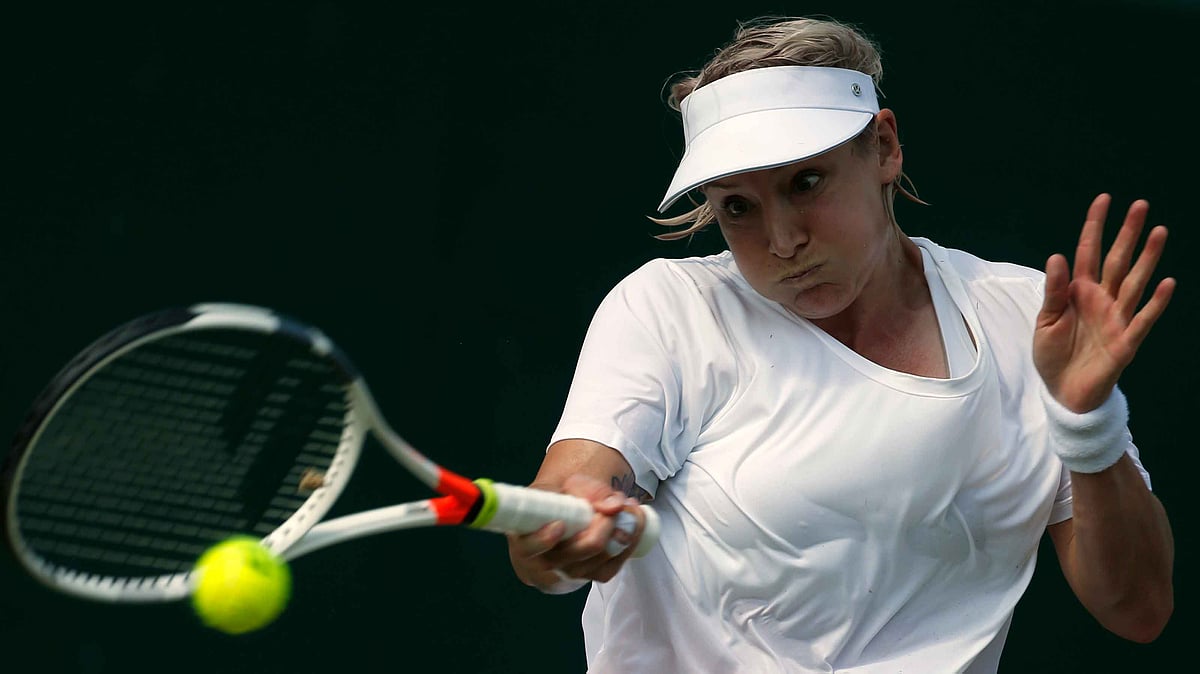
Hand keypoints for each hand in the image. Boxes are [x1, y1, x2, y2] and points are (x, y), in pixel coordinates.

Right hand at [506, 474, 642, 593]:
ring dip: (624, 530)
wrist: (566, 522)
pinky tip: (634, 523)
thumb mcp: (566, 488)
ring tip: (630, 505)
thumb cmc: (559, 504)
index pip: (529, 547)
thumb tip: (613, 506)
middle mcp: (546, 563)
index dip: (543, 539)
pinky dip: (630, 542)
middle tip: (617, 503)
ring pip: (603, 558)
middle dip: (604, 524)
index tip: (559, 525)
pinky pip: (615, 565)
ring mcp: (571, 573)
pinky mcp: (594, 577)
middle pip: (580, 551)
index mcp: (526, 539)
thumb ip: (588, 490)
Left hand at [1034, 194, 1174, 411]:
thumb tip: (1057, 256)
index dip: (1095, 227)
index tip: (1104, 199)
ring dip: (1147, 258)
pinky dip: (1155, 303)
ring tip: (1160, 232)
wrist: (1062, 391)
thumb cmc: (1054, 354)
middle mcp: (1102, 299)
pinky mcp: (1126, 341)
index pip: (1088, 252)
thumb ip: (1054, 291)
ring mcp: (1117, 318)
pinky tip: (1167, 282)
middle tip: (1141, 205)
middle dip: (1128, 233)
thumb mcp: (1046, 321)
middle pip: (1117, 260)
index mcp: (1079, 291)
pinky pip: (1142, 319)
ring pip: (1134, 282)